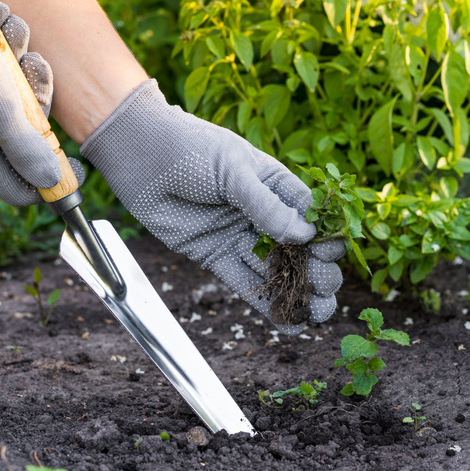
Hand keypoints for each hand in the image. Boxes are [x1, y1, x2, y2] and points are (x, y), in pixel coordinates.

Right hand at [0, 0, 73, 205]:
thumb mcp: (2, 107)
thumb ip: (27, 147)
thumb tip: (50, 182)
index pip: (20, 191)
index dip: (52, 179)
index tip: (78, 161)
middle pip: (23, 141)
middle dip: (38, 100)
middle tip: (36, 64)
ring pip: (10, 102)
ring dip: (21, 65)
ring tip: (13, 31)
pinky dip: (1, 54)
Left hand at [81, 80, 344, 334]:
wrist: (139, 153)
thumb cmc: (190, 147)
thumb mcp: (233, 169)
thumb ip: (265, 205)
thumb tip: (305, 236)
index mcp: (274, 184)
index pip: (310, 215)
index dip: (324, 236)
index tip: (330, 253)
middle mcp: (260, 212)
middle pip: (298, 247)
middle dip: (316, 269)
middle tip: (325, 287)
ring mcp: (237, 235)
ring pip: (274, 268)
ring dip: (298, 292)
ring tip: (320, 314)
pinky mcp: (214, 255)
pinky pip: (244, 282)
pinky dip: (265, 303)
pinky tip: (288, 322)